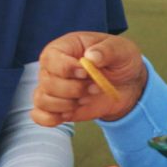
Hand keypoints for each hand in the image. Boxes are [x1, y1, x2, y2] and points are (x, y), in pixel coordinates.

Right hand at [31, 32, 147, 125]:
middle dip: (74, 90)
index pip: (51, 58)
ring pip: (43, 100)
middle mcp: (52, 67)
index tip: (86, 73)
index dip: (66, 69)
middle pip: (47, 82)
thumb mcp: (121, 50)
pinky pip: (40, 115)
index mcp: (64, 48)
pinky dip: (52, 118)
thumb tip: (91, 57)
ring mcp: (53, 88)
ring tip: (87, 99)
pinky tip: (71, 113)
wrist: (126, 84)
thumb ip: (107, 50)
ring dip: (67, 104)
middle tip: (95, 88)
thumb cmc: (120, 60)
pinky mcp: (56, 107)